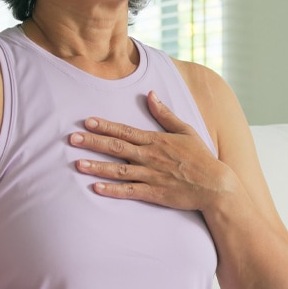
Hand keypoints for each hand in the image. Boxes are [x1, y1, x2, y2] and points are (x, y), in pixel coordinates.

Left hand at [70, 90, 234, 210]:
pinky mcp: (154, 193)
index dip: (105, 125)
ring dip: (98, 166)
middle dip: (93, 142)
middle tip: (73, 138)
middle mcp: (150, 157)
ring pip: (119, 170)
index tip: (87, 121)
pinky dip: (113, 190)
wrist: (215, 185)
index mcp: (156, 140)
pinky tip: (97, 188)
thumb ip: (165, 114)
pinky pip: (130, 191)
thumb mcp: (186, 130)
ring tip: (78, 164)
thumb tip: (151, 95)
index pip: (125, 131)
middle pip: (117, 147)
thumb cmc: (201, 158)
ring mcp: (152, 176)